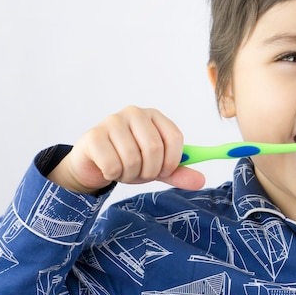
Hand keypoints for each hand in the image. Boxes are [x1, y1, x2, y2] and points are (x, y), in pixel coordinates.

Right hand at [48, 106, 204, 193]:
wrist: (94, 165)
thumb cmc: (128, 160)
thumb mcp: (156, 168)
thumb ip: (177, 173)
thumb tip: (201, 181)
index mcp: (154, 116)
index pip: (175, 137)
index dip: (172, 161)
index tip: (164, 171)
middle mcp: (134, 113)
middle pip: (154, 148)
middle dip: (150, 170)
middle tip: (141, 173)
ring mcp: (112, 121)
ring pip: (132, 159)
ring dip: (130, 175)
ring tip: (124, 170)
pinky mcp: (94, 135)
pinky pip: (112, 165)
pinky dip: (113, 175)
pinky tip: (108, 169)